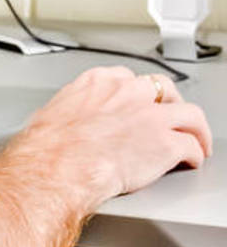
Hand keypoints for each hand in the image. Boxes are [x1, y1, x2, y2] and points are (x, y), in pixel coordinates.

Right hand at [13, 66, 211, 212]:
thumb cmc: (48, 148)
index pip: (129, 79)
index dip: (140, 94)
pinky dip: (195, 154)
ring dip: (196, 128)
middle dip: (171, 103)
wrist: (59, 167)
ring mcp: (150, 117)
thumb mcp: (52, 114)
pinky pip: (191, 146)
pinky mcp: (165, 144)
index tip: (141, 104)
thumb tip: (66, 123)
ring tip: (198, 140)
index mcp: (98, 83)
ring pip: (190, 114)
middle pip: (164, 89)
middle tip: (173, 117)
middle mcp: (128, 93)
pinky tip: (192, 161)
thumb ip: (70, 112)